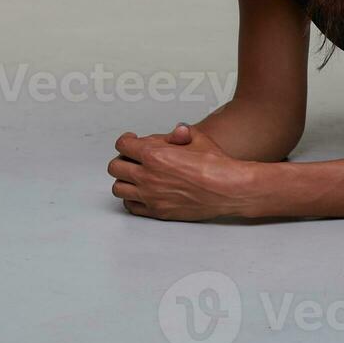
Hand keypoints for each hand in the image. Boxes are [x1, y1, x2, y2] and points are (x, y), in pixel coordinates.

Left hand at [109, 124, 257, 220]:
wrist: (228, 189)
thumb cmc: (216, 165)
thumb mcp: (199, 138)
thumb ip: (180, 133)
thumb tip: (176, 132)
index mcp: (154, 155)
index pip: (122, 145)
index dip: (126, 140)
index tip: (131, 141)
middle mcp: (147, 176)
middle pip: (115, 167)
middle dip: (123, 159)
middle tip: (133, 158)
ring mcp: (150, 196)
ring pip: (118, 188)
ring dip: (125, 179)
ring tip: (137, 176)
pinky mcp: (157, 211)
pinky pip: (130, 206)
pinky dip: (132, 198)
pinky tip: (142, 192)